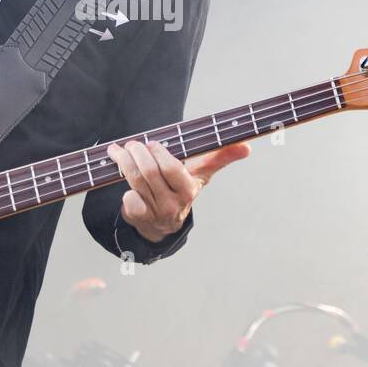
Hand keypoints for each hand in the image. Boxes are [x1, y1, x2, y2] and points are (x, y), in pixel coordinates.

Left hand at [106, 139, 250, 243]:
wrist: (165, 224)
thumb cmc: (182, 189)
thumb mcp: (201, 174)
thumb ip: (221, 157)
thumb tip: (247, 147)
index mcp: (188, 189)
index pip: (172, 169)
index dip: (159, 154)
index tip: (152, 143)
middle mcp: (173, 203)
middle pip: (150, 172)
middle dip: (137, 153)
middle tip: (132, 143)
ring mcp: (155, 211)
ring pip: (136, 180)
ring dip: (124, 161)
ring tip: (120, 150)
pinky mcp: (139, 217)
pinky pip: (127, 198)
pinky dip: (123, 185)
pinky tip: (122, 177)